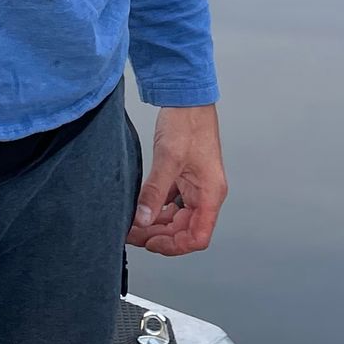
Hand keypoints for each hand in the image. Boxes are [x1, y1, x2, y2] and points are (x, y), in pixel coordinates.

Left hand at [128, 105, 225, 257]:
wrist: (186, 98)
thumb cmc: (187, 123)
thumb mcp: (168, 158)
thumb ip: (155, 192)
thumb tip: (143, 220)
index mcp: (210, 193)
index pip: (198, 236)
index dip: (175, 246)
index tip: (151, 243)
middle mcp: (206, 193)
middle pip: (185, 230)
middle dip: (159, 236)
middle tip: (134, 233)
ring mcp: (195, 186)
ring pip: (177, 218)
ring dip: (156, 224)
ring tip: (133, 224)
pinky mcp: (184, 178)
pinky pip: (172, 203)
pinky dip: (157, 209)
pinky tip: (140, 210)